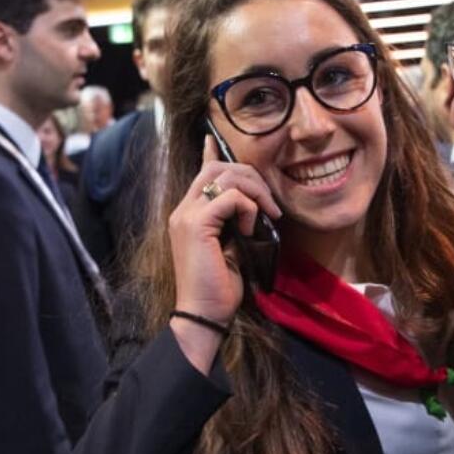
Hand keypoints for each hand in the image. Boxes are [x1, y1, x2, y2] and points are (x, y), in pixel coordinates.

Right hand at [167, 136, 280, 368]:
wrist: (204, 314)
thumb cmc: (220, 287)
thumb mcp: (232, 248)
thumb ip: (234, 224)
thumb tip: (253, 209)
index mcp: (189, 214)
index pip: (202, 173)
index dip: (211, 153)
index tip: (213, 138)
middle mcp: (183, 209)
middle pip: (218, 167)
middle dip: (251, 176)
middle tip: (270, 204)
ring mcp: (187, 215)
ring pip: (225, 176)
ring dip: (255, 191)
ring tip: (267, 216)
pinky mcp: (196, 224)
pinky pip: (231, 197)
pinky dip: (248, 209)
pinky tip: (251, 229)